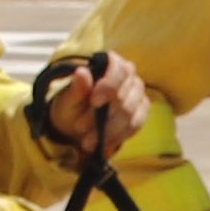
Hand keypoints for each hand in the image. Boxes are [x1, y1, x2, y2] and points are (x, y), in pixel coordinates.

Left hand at [36, 54, 150, 162]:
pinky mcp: (141, 112)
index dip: (109, 85)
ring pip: (130, 114)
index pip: (119, 69)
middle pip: (124, 96)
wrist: (77, 126)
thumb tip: (82, 72)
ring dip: (108, 130)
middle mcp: (129, 76)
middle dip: (102, 116)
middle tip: (79, 127)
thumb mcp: (68, 99)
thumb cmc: (72, 107)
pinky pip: (135, 126)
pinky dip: (117, 137)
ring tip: (87, 142)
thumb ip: (77, 88)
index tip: (94, 101)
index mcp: (111, 64)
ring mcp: (138, 94)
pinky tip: (103, 146)